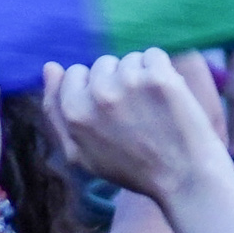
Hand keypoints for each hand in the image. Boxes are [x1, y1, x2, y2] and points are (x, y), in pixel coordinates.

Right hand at [41, 48, 230, 207]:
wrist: (183, 177)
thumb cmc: (131, 168)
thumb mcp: (80, 154)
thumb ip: (56, 112)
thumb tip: (49, 68)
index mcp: (74, 113)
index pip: (73, 74)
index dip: (93, 90)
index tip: (112, 111)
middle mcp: (98, 95)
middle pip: (102, 64)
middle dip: (117, 82)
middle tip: (134, 114)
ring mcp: (129, 83)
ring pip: (129, 59)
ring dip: (141, 76)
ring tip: (152, 109)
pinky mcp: (159, 77)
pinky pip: (154, 55)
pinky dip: (163, 71)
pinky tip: (167, 97)